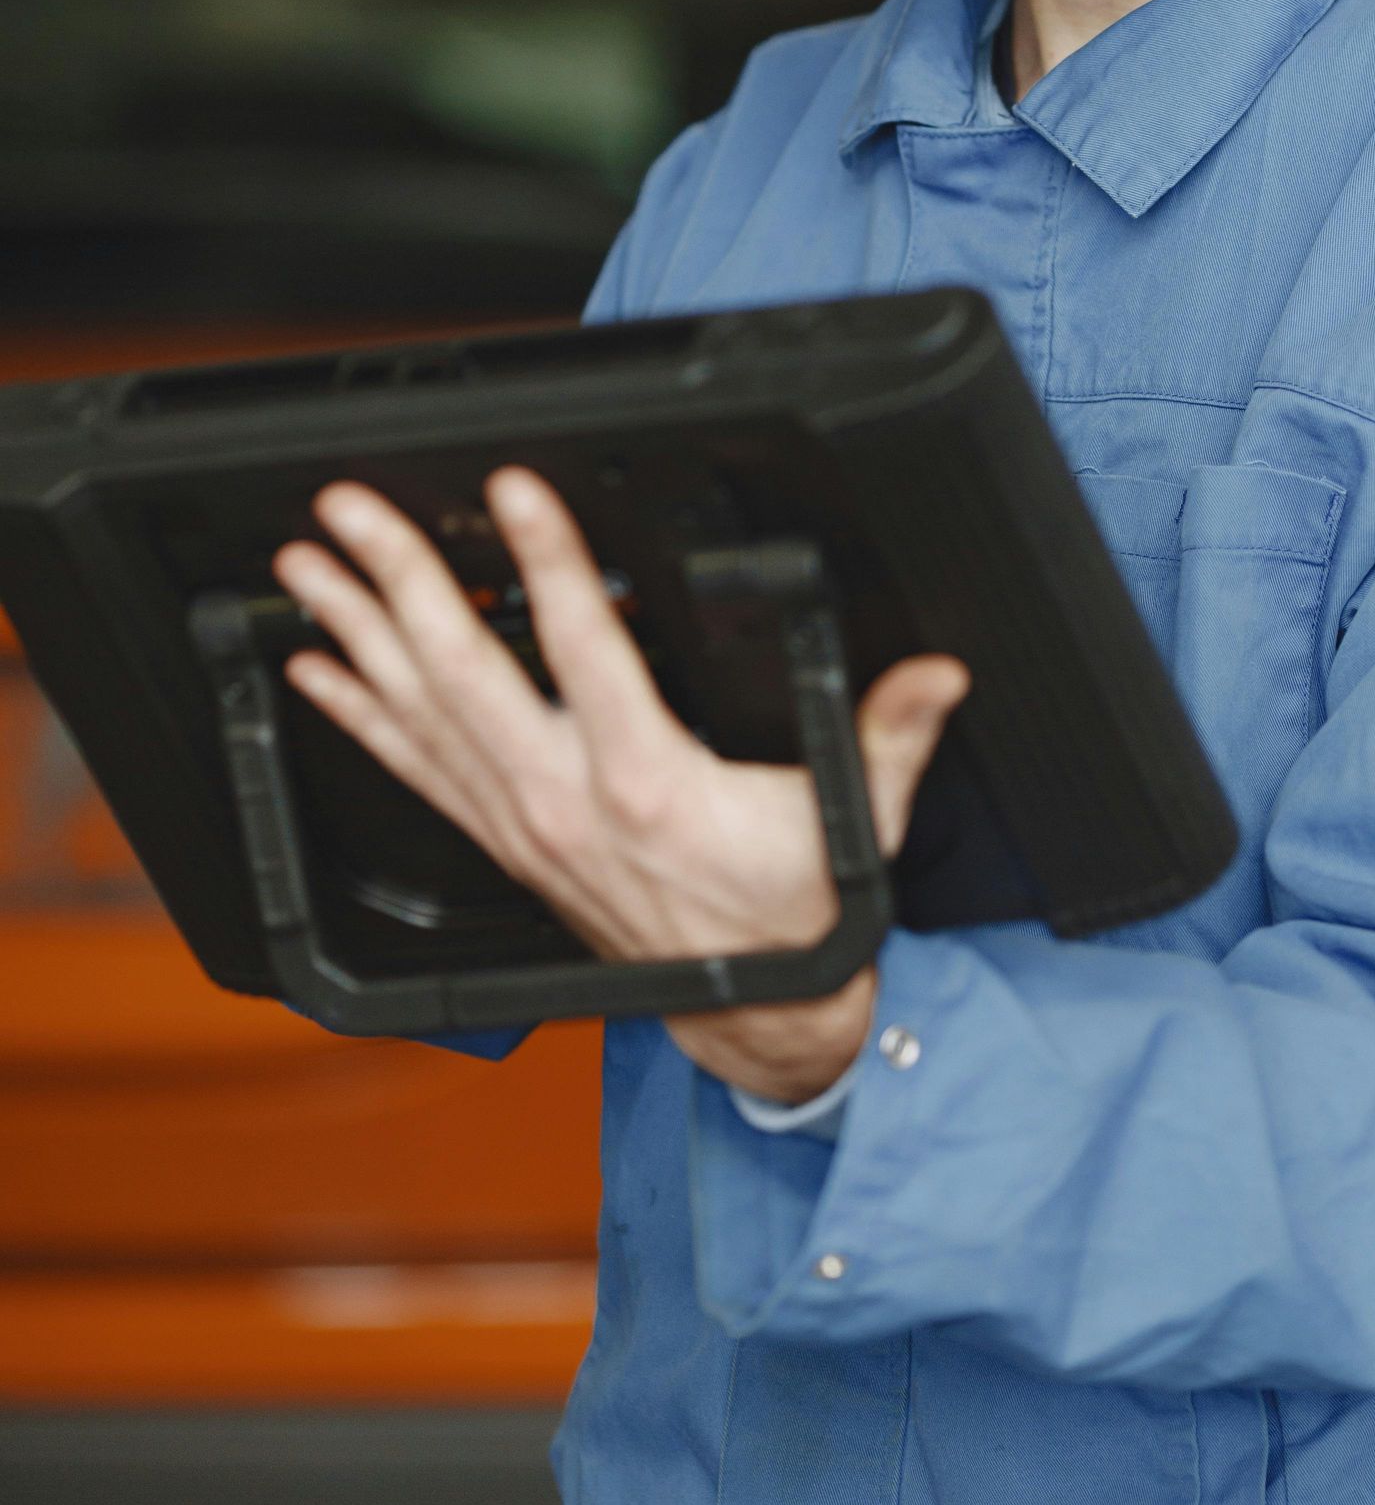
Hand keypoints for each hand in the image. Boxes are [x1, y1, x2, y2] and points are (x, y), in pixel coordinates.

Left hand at [271, 470, 967, 1100]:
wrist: (752, 1012)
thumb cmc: (794, 913)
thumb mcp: (856, 823)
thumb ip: (887, 735)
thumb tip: (937, 673)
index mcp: (648, 784)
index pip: (587, 648)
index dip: (548, 563)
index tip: (514, 492)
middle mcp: (564, 802)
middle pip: (461, 672)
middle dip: (398, 581)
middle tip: (350, 510)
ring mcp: (520, 825)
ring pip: (417, 713)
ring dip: (356, 632)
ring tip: (306, 564)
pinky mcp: (503, 841)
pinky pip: (413, 769)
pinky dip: (358, 713)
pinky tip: (317, 666)